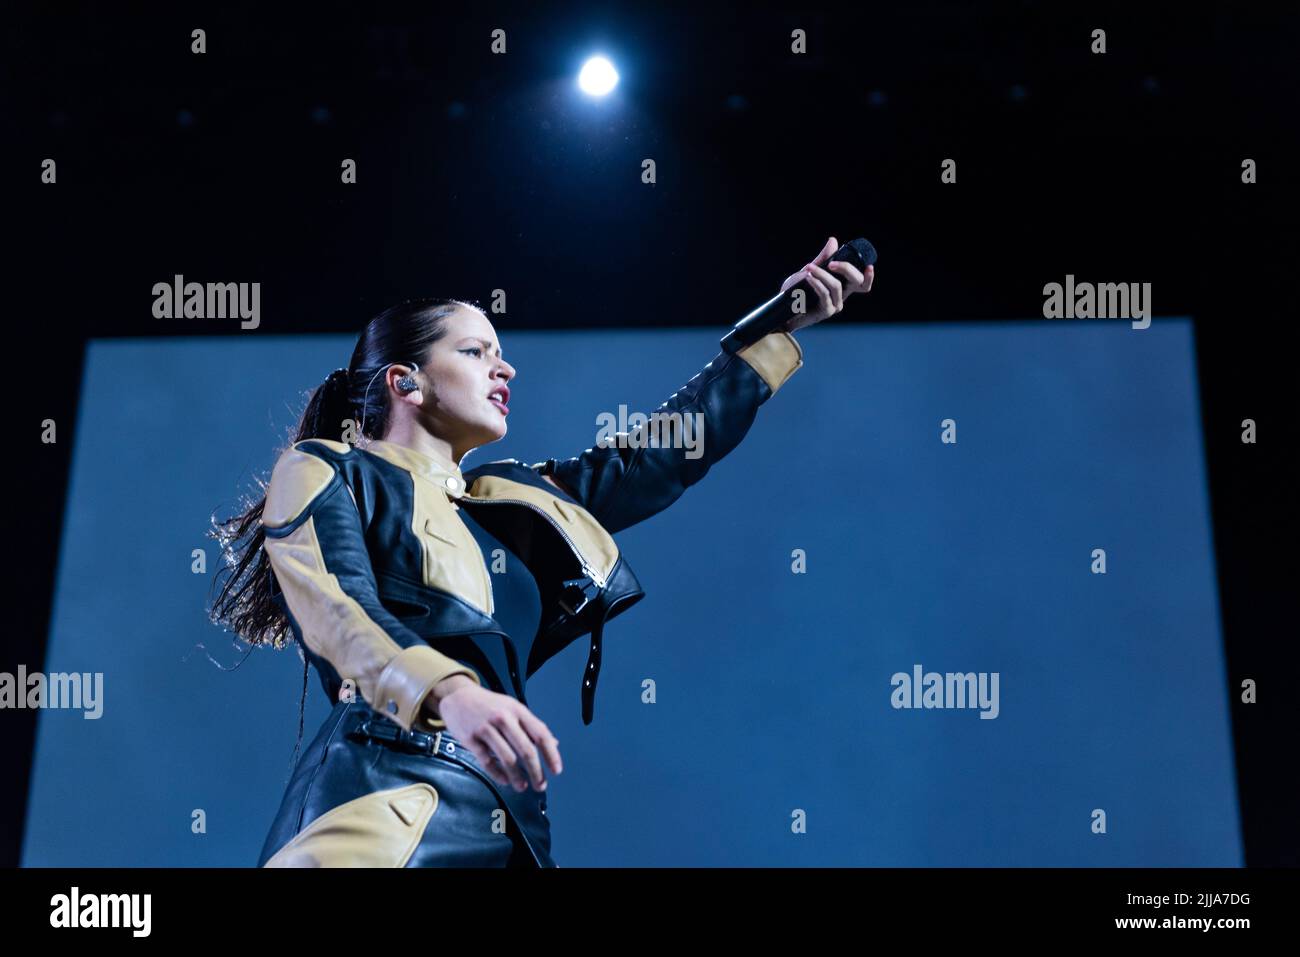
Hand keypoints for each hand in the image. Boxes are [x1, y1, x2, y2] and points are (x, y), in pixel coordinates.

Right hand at [426, 675, 562, 792]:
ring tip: (522, 786)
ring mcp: (486, 728)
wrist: (458, 697)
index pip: (540, 734)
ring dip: (517, 777)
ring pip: (507, 759)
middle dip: (536, 771)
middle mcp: (504, 718)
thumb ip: (532, 726)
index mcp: (518, 710)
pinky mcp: (471, 738)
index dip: (551, 754)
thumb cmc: (489, 705)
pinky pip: (487, 761)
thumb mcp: (513, 708)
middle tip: (540, 785)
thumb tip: (554, 744)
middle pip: (526, 750)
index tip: (556, 770)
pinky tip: (504, 780)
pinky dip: (497, 774)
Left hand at [778, 235, 875, 332]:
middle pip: (858, 282)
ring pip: (837, 286)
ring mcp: (835, 305)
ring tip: (809, 268)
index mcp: (842, 286)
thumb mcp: (810, 271)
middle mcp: (842, 296)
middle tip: (831, 263)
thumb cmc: (797, 291)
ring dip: (822, 275)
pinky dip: (817, 284)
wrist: (782, 308)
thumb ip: (823, 258)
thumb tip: (833, 241)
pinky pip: (825, 295)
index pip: (863, 283)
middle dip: (847, 268)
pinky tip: (809, 278)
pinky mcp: (825, 312)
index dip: (869, 276)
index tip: (869, 266)